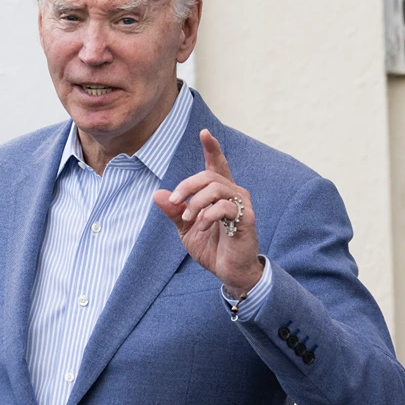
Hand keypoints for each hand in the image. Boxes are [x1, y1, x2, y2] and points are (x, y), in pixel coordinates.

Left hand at [154, 129, 262, 296]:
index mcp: (219, 193)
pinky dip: (208, 215)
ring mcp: (242, 205)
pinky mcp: (246, 219)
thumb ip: (174, 211)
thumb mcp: (186, 228)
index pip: (216, 164)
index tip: (204, 132)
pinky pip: (225, 207)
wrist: (230, 272)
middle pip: (209, 175)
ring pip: (216, 187)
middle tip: (174, 200)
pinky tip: (203, 226)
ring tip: (188, 218)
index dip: (211, 147)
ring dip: (196, 202)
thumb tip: (157, 194)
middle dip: (187, 185)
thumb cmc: (212, 247)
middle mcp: (233, 194)